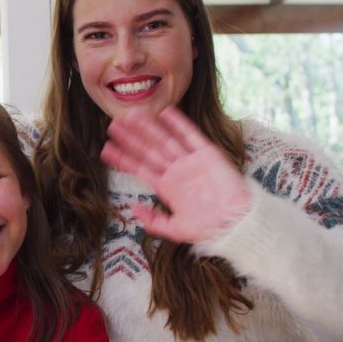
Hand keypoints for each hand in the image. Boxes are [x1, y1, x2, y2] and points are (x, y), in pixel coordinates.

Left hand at [100, 106, 250, 243]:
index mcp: (167, 186)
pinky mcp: (208, 155)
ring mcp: (190, 161)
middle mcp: (176, 171)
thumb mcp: (175, 229)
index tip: (106, 149)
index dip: (123, 158)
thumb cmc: (208, 228)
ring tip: (132, 115)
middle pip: (148, 150)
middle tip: (113, 125)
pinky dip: (179, 124)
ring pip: (165, 140)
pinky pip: (191, 136)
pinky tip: (166, 113)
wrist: (236, 223)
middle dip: (131, 138)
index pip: (140, 168)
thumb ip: (153, 221)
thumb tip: (133, 208)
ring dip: (149, 127)